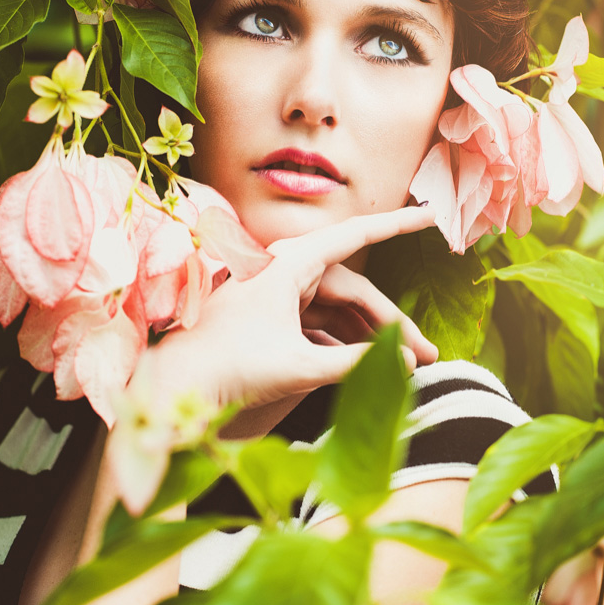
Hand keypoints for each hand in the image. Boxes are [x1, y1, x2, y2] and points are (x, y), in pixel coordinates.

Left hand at [136, 205, 437, 411]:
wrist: (172, 389)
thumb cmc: (229, 370)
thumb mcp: (299, 368)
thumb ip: (355, 363)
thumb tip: (407, 364)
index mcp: (289, 266)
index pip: (356, 236)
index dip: (397, 225)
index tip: (431, 215)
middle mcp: (283, 272)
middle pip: (355, 289)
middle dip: (394, 322)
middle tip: (430, 356)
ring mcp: (276, 296)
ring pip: (339, 309)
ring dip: (371, 336)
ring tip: (402, 368)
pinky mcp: (269, 318)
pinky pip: (319, 323)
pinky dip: (344, 342)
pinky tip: (364, 366)